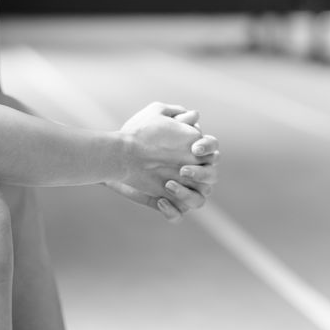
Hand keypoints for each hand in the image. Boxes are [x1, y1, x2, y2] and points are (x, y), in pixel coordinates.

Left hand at [112, 104, 219, 221]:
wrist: (115, 152)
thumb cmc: (137, 132)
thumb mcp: (153, 118)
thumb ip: (174, 115)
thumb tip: (195, 115)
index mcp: (194, 152)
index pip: (213, 150)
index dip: (208, 148)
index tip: (194, 149)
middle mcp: (192, 173)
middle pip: (212, 177)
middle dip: (201, 174)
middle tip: (182, 170)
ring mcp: (181, 190)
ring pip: (199, 200)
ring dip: (187, 194)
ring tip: (168, 185)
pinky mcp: (167, 204)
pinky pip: (178, 215)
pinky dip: (172, 211)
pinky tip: (160, 200)